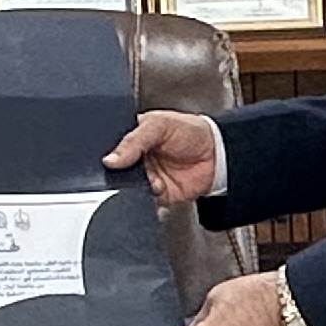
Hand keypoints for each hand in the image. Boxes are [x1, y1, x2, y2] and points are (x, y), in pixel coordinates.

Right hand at [104, 108, 224, 202]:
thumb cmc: (191, 132)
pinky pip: (143, 200)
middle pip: (116, 170)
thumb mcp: (159, 126)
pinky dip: (146, 197)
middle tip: (132, 167)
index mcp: (134, 137)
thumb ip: (134, 141)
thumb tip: (111, 159)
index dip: (108, 152)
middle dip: (121, 172)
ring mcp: (146, 177)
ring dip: (134, 185)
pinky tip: (157, 186)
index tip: (109, 157)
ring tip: (150, 177)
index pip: (112, 146)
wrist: (217, 154)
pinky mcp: (157, 194)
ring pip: (127, 187)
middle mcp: (138, 158)